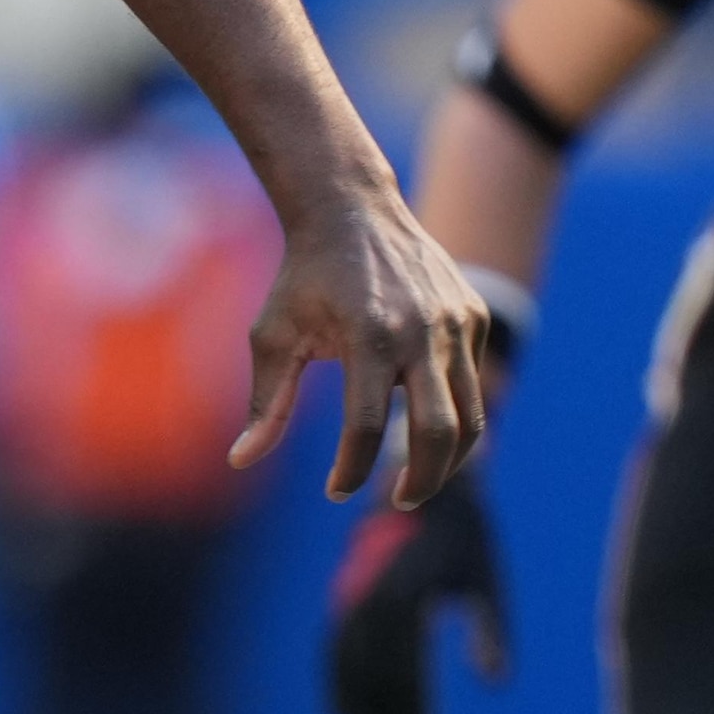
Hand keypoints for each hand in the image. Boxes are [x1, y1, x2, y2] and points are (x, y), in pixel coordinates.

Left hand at [231, 187, 496, 504]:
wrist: (352, 211)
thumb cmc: (303, 279)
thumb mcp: (273, 334)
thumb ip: (266, 401)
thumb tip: (240, 461)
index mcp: (368, 336)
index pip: (368, 426)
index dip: (353, 469)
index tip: (336, 491)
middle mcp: (421, 331)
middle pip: (438, 432)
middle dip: (422, 481)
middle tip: (399, 502)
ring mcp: (456, 323)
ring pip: (470, 415)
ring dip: (448, 460)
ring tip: (419, 481)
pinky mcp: (472, 317)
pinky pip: (473, 382)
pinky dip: (456, 414)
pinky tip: (425, 423)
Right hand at [324, 468, 510, 713]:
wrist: (421, 494)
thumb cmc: (465, 541)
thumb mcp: (486, 582)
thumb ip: (490, 632)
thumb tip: (496, 683)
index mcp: (405, 593)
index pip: (403, 667)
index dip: (412, 708)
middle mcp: (369, 599)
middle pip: (370, 675)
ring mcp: (349, 602)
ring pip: (345, 670)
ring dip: (359, 712)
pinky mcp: (342, 606)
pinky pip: (333, 658)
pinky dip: (338, 691)